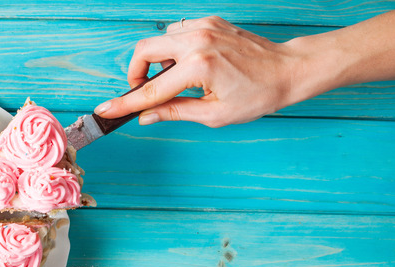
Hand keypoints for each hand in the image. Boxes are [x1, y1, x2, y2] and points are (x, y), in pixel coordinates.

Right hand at [95, 16, 298, 126]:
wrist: (288, 70)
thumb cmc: (258, 95)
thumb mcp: (215, 114)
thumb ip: (175, 112)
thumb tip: (146, 116)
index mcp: (199, 67)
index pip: (151, 90)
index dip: (126, 103)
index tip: (106, 110)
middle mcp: (198, 41)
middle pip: (143, 51)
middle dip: (136, 73)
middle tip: (145, 92)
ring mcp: (204, 27)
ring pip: (159, 41)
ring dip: (157, 62)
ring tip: (176, 81)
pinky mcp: (210, 21)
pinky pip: (177, 33)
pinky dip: (174, 51)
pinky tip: (189, 66)